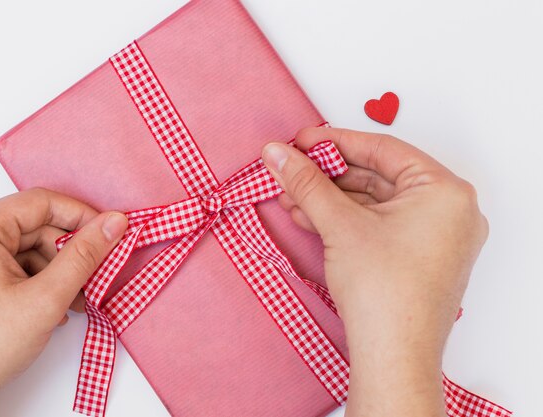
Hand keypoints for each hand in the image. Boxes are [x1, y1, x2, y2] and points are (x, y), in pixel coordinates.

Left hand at [0, 189, 127, 416]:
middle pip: (33, 227)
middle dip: (67, 253)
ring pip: (24, 248)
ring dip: (54, 271)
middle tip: (94, 277)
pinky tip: (50, 304)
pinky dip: (34, 280)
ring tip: (73, 301)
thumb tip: (112, 224)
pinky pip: (8, 263)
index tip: (107, 234)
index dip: (80, 216)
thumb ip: (85, 255)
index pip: (40, 203)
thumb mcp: (46, 298)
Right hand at [262, 128, 487, 416]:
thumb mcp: (340, 224)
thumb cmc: (384, 292)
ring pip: (374, 204)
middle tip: (292, 169)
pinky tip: (310, 217)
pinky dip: (345, 221)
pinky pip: (379, 226)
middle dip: (327, 176)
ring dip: (330, 200)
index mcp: (445, 191)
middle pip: (377, 177)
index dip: (335, 142)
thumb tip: (277, 153)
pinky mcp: (420, 258)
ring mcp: (436, 237)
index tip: (301, 140)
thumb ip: (307, 182)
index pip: (382, 150)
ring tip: (292, 197)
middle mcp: (449, 210)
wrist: (393, 358)